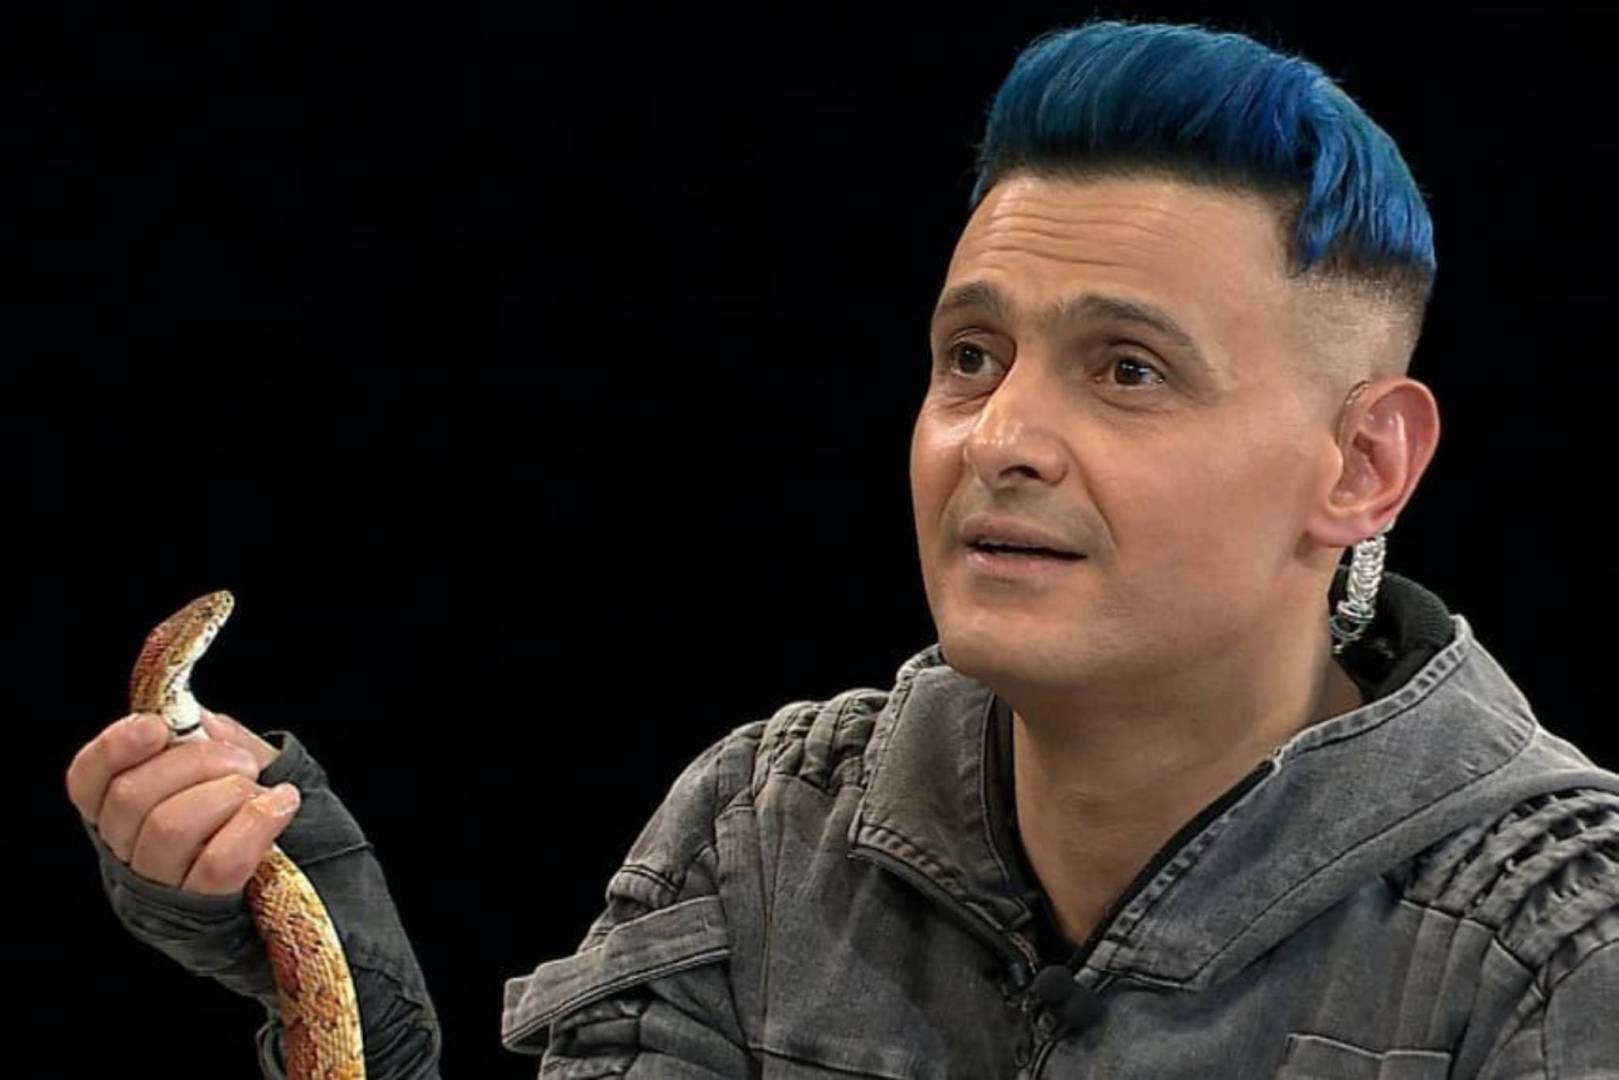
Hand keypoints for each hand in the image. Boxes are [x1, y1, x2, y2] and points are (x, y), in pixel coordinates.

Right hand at [66, 709, 297, 893]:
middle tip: (242, 761)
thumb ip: (199, 736)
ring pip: (170, 827)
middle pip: (131, 797)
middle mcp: (127, 850)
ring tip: (261, 788)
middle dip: (196, 762)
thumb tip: (186, 712)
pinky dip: (256, 823)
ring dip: (227, 793)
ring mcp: (162, 883)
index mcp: (120, 809)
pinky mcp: (206, 904)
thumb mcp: (222, 759)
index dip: (114, 748)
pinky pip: (219, 862)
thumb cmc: (246, 801)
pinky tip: (281, 803)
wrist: (298, 857)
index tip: (157, 726)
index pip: (88, 778)